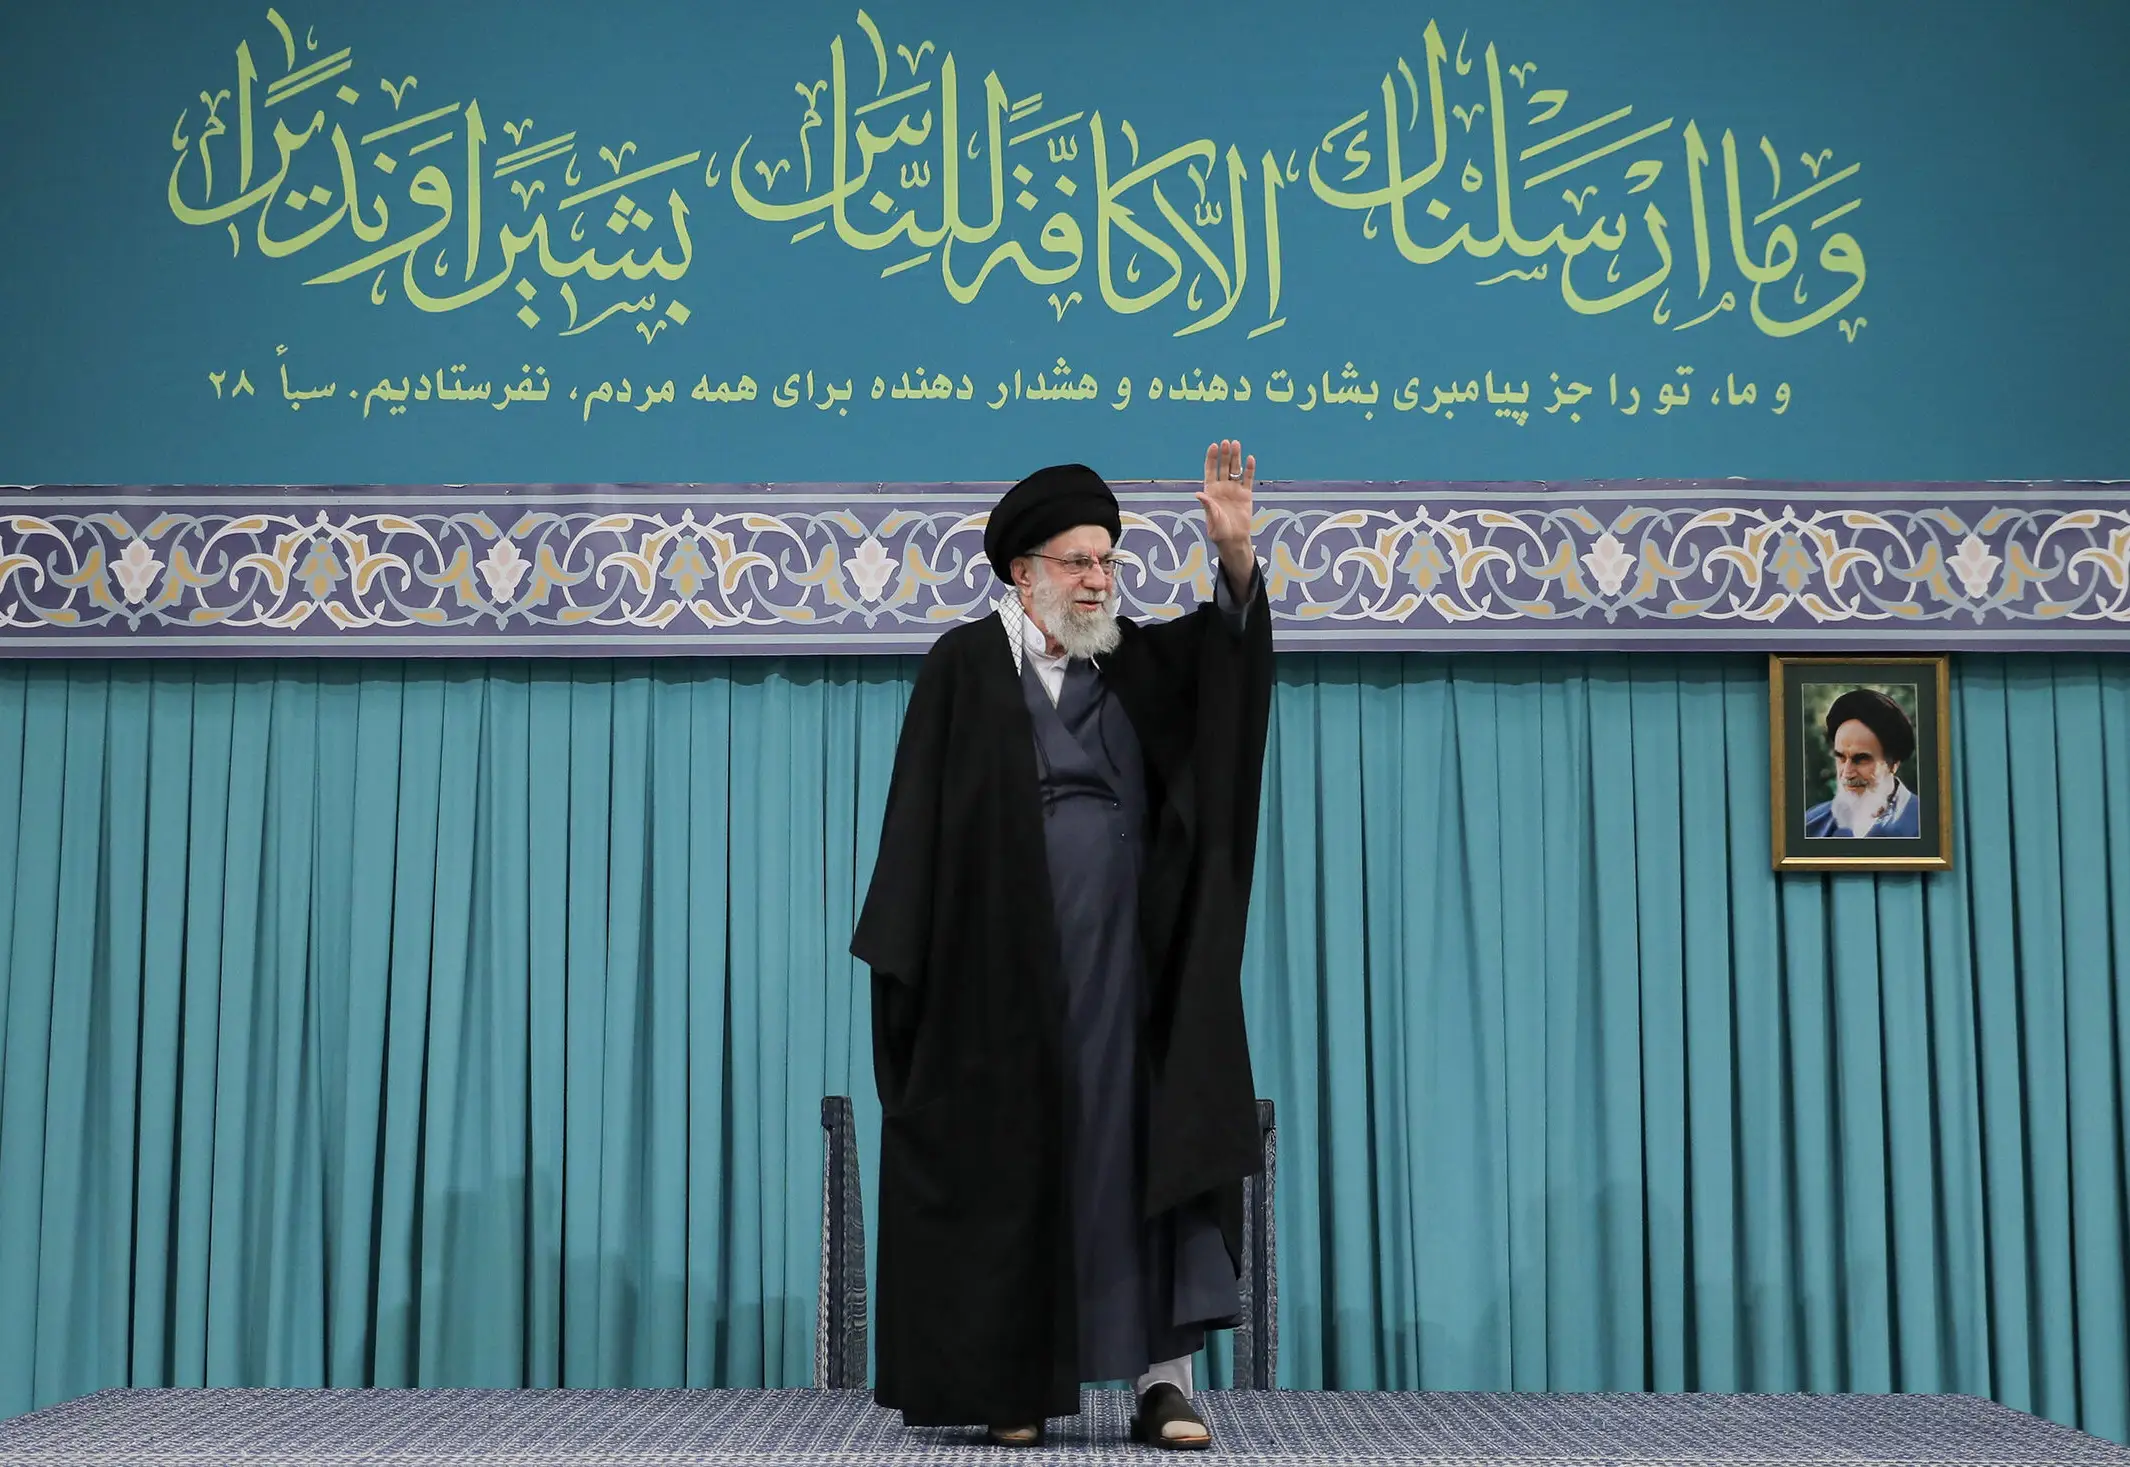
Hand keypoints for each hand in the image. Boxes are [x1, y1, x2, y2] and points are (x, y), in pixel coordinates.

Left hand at [1197, 439, 1256, 596]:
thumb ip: (1207, 506)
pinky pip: (1248, 479)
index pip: (1210, 470)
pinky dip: (1249, 469)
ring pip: (1235, 470)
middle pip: (1223, 467)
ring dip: (1236, 457)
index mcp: (1210, 491)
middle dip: (1224, 455)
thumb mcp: (1212, 519)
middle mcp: (1222, 487)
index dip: (1211, 458)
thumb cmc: (1219, 531)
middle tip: (1227, 443)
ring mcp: (1234, 490)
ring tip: (1237, 444)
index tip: (1214, 446)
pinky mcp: (1246, 494)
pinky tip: (1250, 459)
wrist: (1234, 540)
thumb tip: (1198, 494)